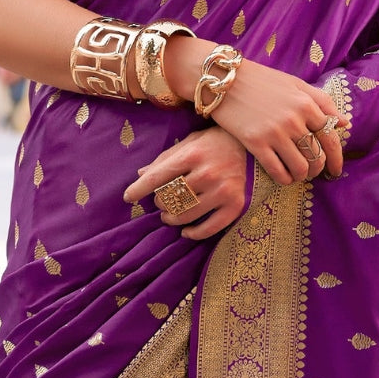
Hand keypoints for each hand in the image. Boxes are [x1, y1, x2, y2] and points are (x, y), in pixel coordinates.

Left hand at [122, 126, 246, 240]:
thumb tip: (141, 174)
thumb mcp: (188, 143)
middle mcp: (207, 173)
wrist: (251, 147)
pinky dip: (194, 233)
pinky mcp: (235, 205)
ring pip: (186, 215)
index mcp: (192, 154)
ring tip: (169, 217)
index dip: (139, 189)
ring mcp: (223, 191)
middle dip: (161, 202)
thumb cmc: (214, 144)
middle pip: (171, 198)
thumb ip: (165, 159)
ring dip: (172, 219)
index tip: (128, 197)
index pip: (158, 177)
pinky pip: (209, 228)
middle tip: (161, 202)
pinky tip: (186, 232)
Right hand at [163, 38, 347, 184]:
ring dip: (301, 176)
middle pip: (318, 157)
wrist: (224, 79)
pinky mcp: (256, 143)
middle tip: (312, 173)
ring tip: (296, 174)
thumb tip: (345, 123)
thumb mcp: (294, 84)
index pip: (331, 138)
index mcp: (306, 103)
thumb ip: (321, 102)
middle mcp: (294, 119)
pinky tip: (282, 176)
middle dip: (318, 170)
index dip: (337, 158)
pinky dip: (284, 179)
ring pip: (301, 168)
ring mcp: (275, 132)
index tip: (335, 170)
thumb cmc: (261, 81)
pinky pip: (279, 173)